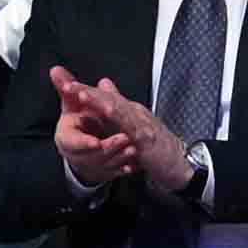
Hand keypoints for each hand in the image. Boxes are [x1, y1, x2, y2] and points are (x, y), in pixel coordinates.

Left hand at [53, 70, 195, 196]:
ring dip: (99, 101)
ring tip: (82, 95)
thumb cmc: (158, 145)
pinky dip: (118, 121)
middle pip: (109, 98)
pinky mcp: (147, 141)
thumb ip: (118, 103)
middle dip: (87, 91)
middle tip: (68, 85)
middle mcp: (135, 113)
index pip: (105, 96)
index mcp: (129, 110)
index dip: (85, 90)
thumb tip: (103, 83)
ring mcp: (142, 126)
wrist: (181, 163)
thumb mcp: (134, 123)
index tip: (65, 83)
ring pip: (119, 109)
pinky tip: (107, 115)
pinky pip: (131, 129)